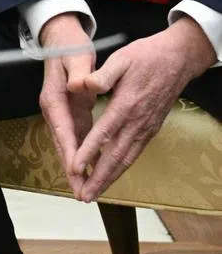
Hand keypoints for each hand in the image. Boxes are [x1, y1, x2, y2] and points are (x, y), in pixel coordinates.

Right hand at [38, 13, 95, 198]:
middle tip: (82, 194)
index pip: (62, 128)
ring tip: (86, 191)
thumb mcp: (76, 56)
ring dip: (77, 168)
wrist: (62, 38)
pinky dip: (83, 156)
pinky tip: (91, 170)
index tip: (76, 171)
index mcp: (54, 97)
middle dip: (71, 169)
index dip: (70, 150)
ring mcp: (62, 112)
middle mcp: (54, 108)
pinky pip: (77, 139)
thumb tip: (80, 86)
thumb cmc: (70, 46)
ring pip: (69, 145)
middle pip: (63, 143)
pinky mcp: (72, 112)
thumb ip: (80, 72)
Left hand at [71, 18, 215, 201]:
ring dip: (110, 178)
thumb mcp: (121, 58)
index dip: (89, 151)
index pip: (104, 133)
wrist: (177, 60)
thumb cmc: (145, 56)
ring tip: (94, 194)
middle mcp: (137, 122)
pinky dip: (121, 168)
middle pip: (116, 156)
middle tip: (83, 196)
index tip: (75, 167)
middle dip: (98, 177)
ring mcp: (146, 128)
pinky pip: (134, 153)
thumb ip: (103, 75)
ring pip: (127, 159)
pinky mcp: (150, 129)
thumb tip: (84, 85)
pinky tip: (111, 175)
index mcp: (126, 104)